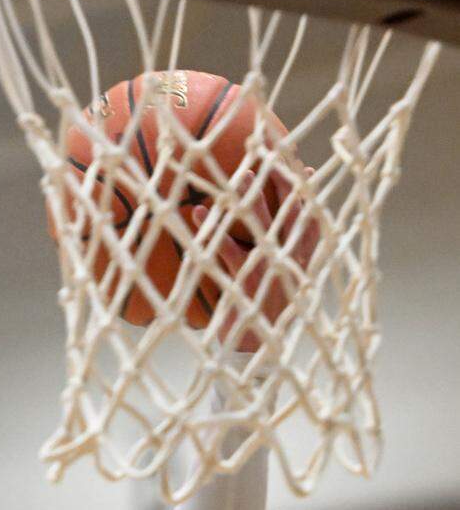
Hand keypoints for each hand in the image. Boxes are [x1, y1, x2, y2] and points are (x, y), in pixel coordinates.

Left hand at [192, 164, 319, 353]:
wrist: (255, 352)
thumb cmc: (262, 314)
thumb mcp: (278, 285)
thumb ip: (280, 258)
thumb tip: (275, 234)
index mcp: (300, 262)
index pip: (309, 222)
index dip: (308, 197)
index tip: (306, 170)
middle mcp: (289, 263)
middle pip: (290, 216)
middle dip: (282, 185)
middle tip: (271, 157)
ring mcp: (268, 272)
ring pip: (262, 228)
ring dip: (250, 200)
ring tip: (241, 176)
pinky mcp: (245, 282)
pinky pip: (227, 250)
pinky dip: (212, 231)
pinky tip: (200, 212)